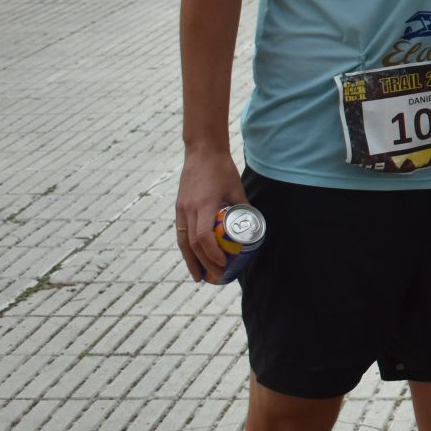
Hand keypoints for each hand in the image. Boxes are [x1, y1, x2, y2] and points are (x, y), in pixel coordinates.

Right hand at [175, 149, 245, 281]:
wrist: (201, 152)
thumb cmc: (222, 169)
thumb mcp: (236, 188)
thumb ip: (242, 207)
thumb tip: (251, 226)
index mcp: (205, 204)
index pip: (204, 236)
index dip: (212, 254)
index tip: (223, 264)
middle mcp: (189, 209)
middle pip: (193, 245)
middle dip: (204, 264)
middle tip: (217, 278)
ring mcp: (182, 209)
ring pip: (183, 242)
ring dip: (191, 262)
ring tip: (200, 277)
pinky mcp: (179, 208)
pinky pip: (181, 233)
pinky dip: (186, 249)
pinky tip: (192, 259)